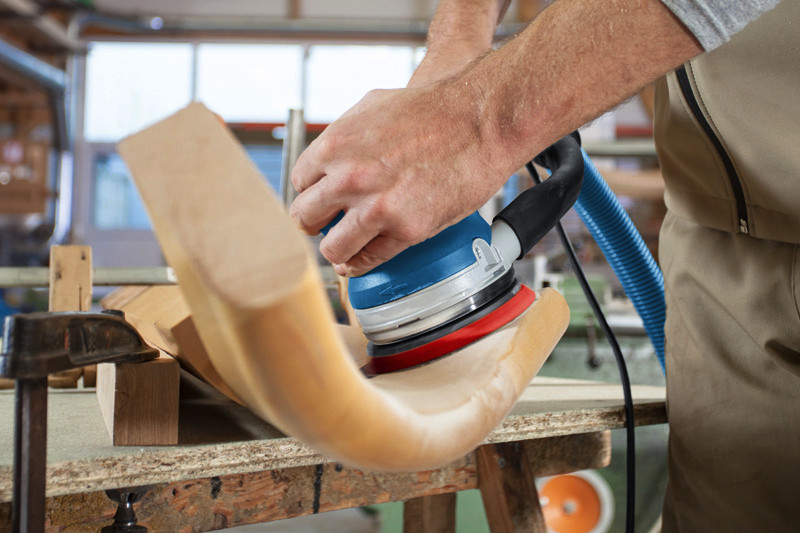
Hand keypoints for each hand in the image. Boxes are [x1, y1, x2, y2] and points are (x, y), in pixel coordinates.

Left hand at [289, 80, 511, 277]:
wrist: (479, 120)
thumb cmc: (433, 110)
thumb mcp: (371, 107)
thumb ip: (343, 137)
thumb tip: (329, 160)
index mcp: (335, 145)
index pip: (299, 183)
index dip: (311, 193)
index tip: (320, 200)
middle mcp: (349, 178)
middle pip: (305, 218)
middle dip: (315, 223)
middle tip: (325, 226)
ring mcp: (377, 207)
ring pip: (332, 248)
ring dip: (335, 250)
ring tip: (342, 247)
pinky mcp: (406, 230)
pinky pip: (369, 259)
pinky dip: (361, 264)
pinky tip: (359, 261)